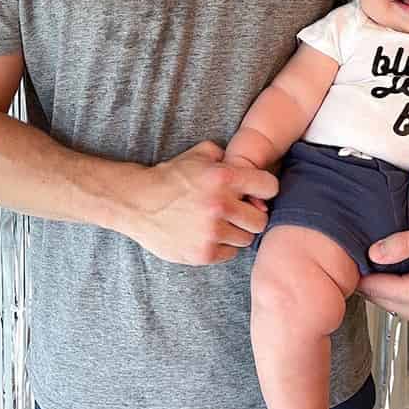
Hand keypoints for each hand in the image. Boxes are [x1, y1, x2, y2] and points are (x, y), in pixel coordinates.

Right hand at [130, 141, 278, 265]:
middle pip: (261, 220)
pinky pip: (230, 253)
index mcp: (224, 177)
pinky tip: (210, 234)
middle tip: (238, 212)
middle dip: (252, 214)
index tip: (255, 193)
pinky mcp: (203, 253)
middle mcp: (221, 205)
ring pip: (246, 239)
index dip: (264, 189)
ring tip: (222, 223)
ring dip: (237, 231)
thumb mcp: (198, 154)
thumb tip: (247, 166)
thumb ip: (226, 155)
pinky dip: (223, 245)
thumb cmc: (170, 177)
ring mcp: (212, 232)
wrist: (138, 203)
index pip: (269, 187)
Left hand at [355, 221, 408, 332]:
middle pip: (379, 299)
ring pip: (390, 305)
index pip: (374, 288)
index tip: (354, 257)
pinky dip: (398, 293)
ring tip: (389, 263)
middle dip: (372, 279)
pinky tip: (403, 275)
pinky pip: (404, 308)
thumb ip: (401, 242)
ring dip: (385, 287)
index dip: (362, 271)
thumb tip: (373, 254)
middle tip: (368, 257)